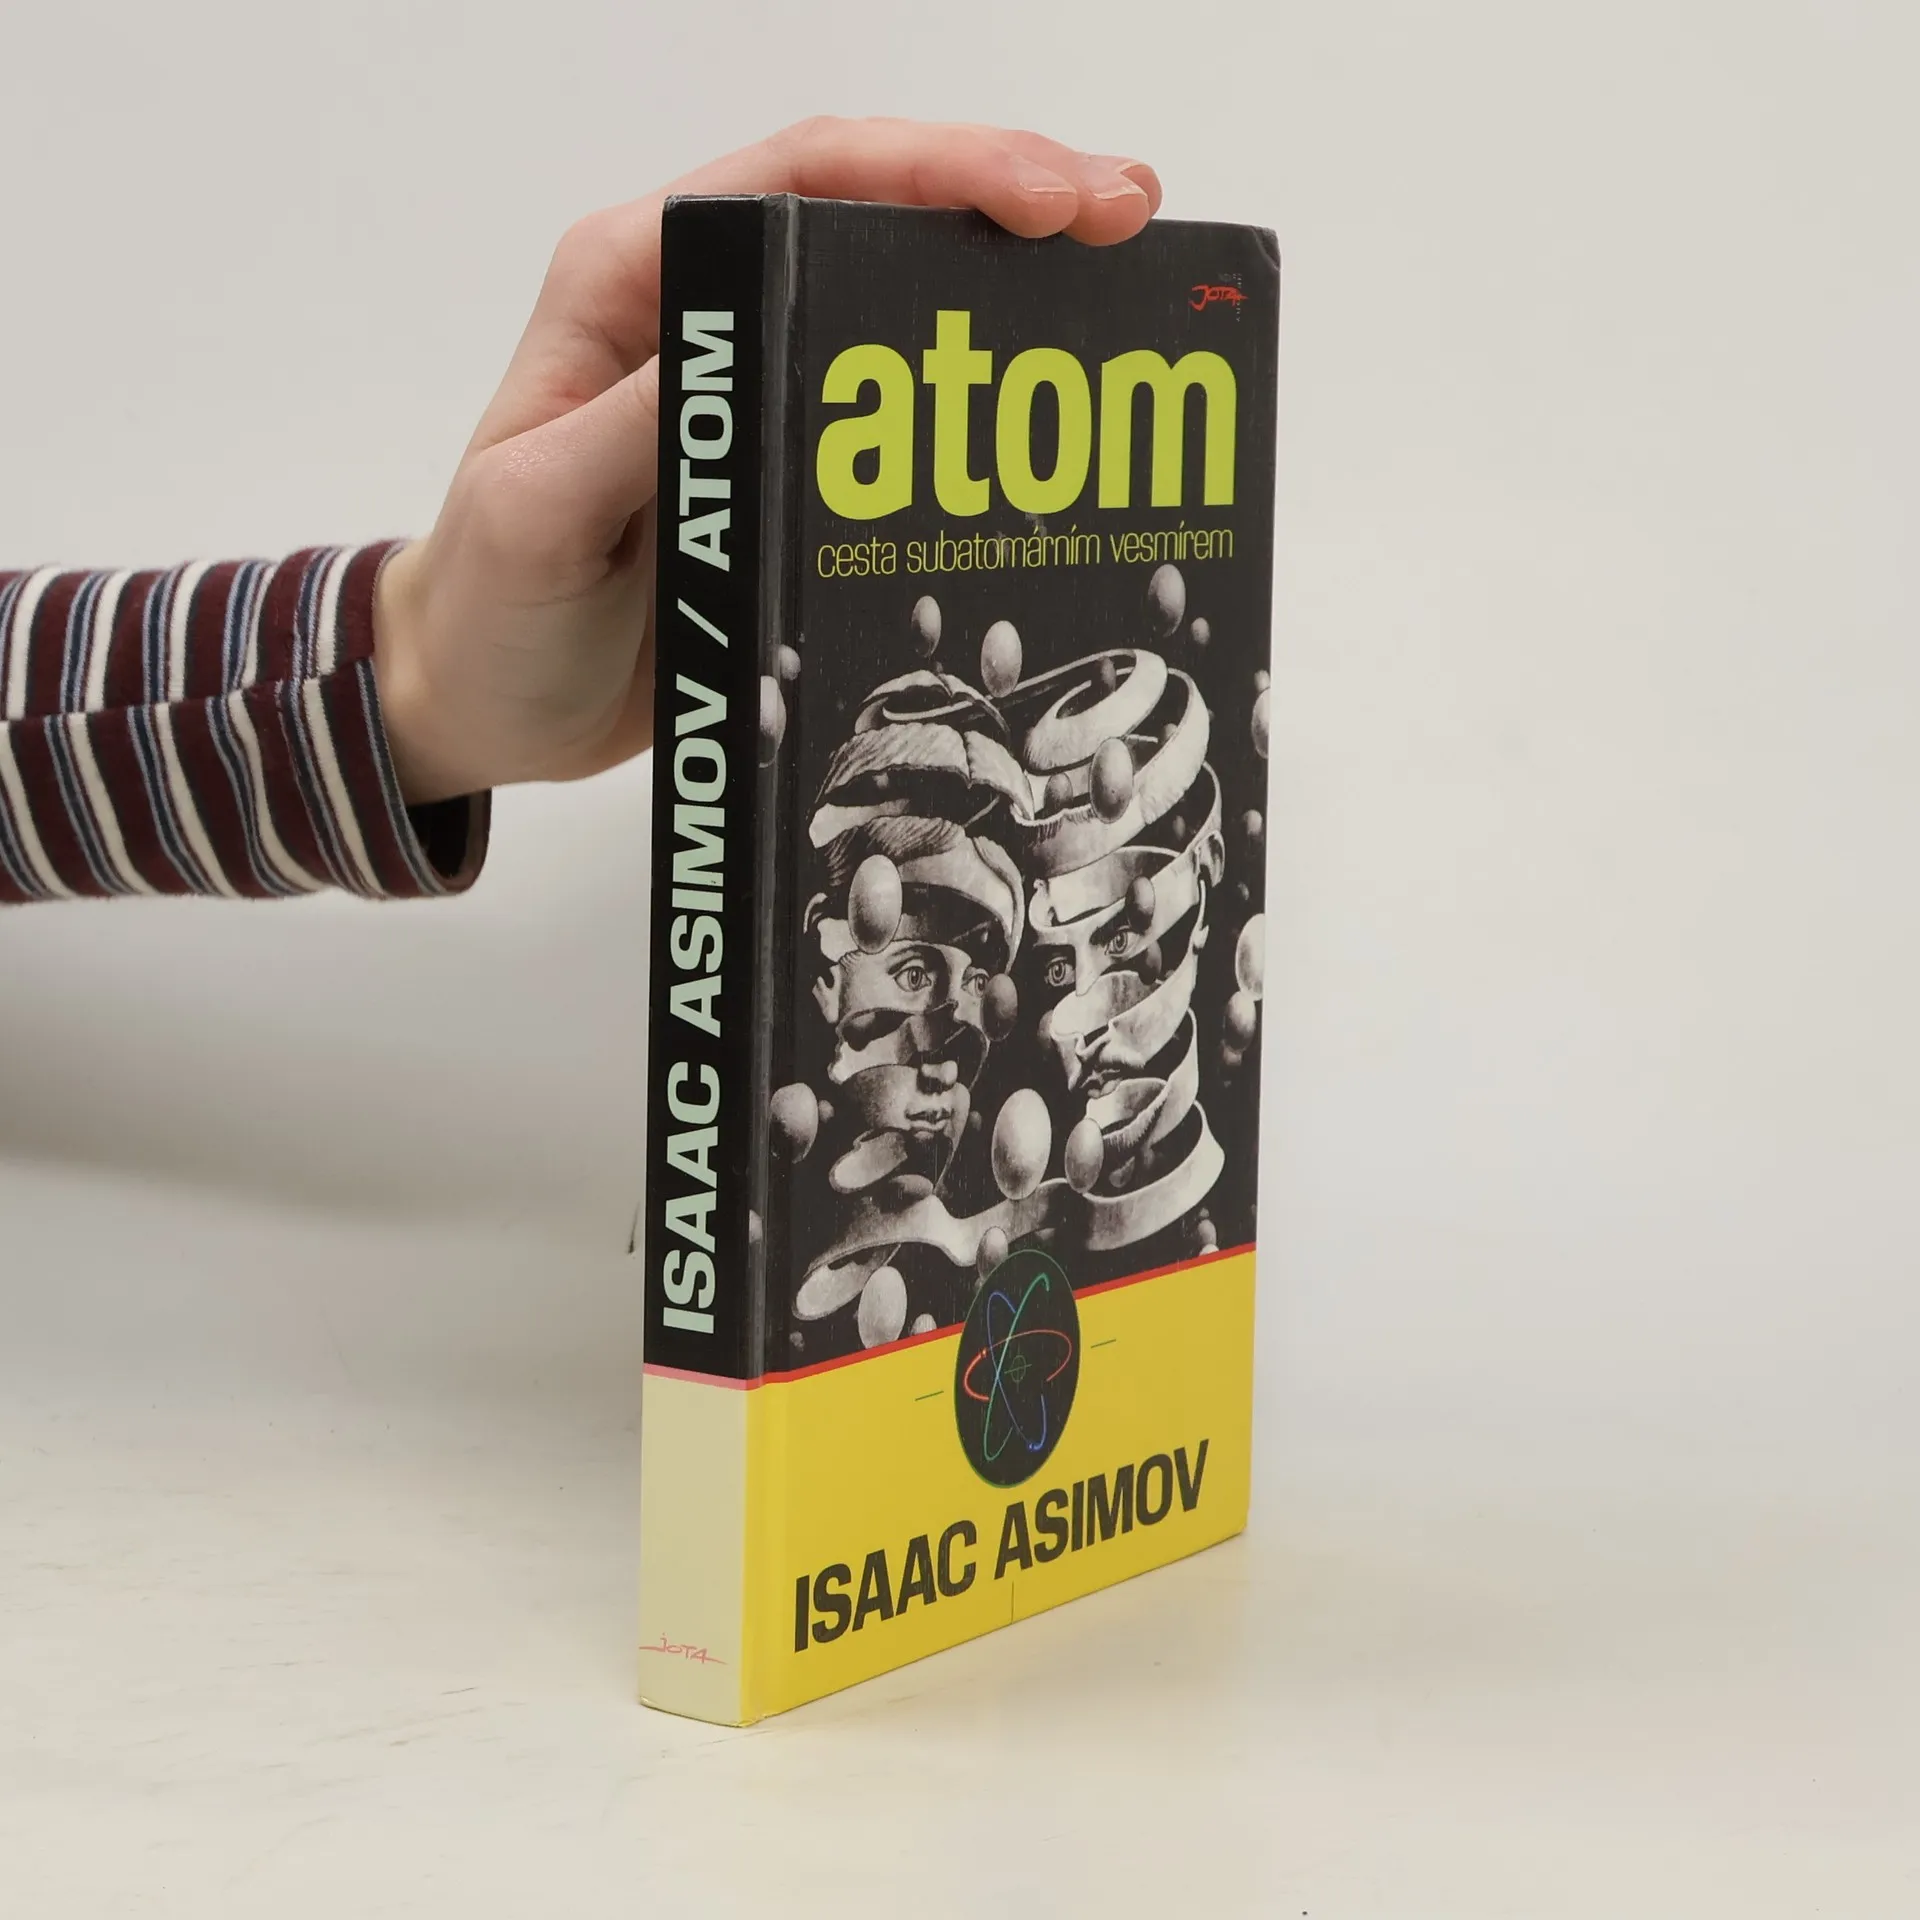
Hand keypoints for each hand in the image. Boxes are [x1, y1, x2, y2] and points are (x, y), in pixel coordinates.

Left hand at [373, 118, 1163, 804]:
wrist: (480, 704)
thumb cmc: (489, 608)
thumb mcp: (538, 516)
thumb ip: (636, 433)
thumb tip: (748, 351)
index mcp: (635, 283)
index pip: (805, 177)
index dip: (936, 169)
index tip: (1045, 198)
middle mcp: (704, 316)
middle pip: (875, 214)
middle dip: (1007, 199)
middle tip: (1126, 217)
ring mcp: (754, 392)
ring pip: (898, 306)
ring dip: (1008, 290)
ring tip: (1122, 287)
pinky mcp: (788, 472)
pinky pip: (897, 417)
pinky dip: (975, 404)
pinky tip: (1044, 419)